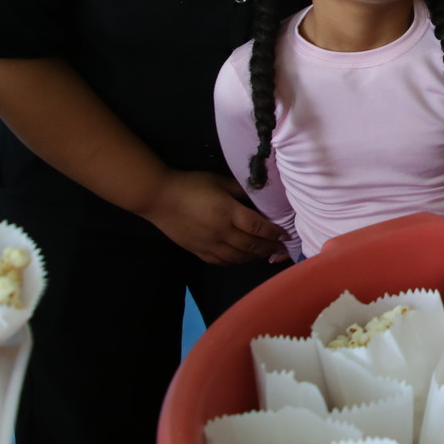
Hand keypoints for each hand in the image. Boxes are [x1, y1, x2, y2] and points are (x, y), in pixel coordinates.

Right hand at [141, 170, 281, 264]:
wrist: (159, 198)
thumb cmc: (191, 184)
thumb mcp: (219, 181)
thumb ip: (241, 190)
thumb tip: (260, 197)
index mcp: (228, 213)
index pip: (258, 227)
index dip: (274, 233)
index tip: (285, 235)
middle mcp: (221, 232)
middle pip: (252, 245)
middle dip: (270, 249)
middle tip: (283, 250)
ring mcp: (209, 245)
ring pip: (238, 257)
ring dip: (255, 257)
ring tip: (266, 255)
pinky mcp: (198, 251)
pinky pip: (222, 261)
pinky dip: (236, 262)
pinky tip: (243, 259)